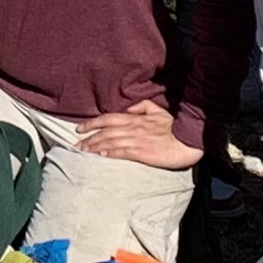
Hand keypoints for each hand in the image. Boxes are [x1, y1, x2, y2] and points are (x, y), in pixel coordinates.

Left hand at [71, 103, 199, 171]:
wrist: (187, 141)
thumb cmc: (174, 127)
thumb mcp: (158, 111)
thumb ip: (142, 107)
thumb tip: (128, 108)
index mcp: (135, 118)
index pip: (108, 118)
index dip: (92, 123)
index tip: (79, 128)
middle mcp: (132, 128)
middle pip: (105, 131)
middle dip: (88, 138)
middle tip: (75, 144)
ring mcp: (136, 140)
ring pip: (109, 142)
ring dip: (94, 146)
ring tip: (82, 151)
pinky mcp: (141, 153)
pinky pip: (121, 152)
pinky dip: (108, 153)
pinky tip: (99, 155)